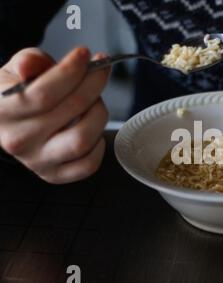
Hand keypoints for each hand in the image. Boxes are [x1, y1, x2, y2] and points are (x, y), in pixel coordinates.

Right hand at [0, 47, 110, 183]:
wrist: (8, 122)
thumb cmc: (17, 92)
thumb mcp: (15, 69)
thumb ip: (27, 62)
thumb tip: (29, 67)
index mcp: (2, 111)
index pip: (43, 93)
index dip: (70, 71)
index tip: (85, 54)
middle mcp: (18, 140)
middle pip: (71, 111)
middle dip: (93, 84)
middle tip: (99, 70)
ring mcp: (37, 161)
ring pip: (82, 139)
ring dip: (98, 113)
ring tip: (95, 100)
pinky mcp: (55, 174)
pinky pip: (88, 165)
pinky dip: (99, 146)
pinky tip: (93, 128)